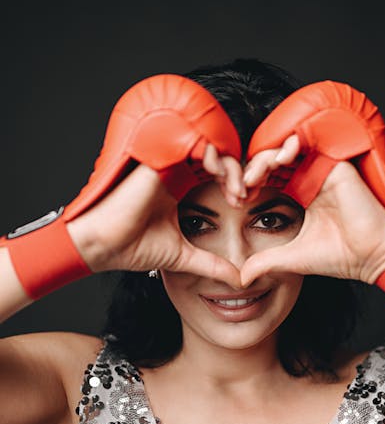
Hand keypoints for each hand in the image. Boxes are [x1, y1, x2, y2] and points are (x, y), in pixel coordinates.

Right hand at [67, 146, 243, 287]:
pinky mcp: (156, 158)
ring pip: (208, 148)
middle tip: (244, 197)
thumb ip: (211, 265)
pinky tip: (220, 176)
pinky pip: (191, 143)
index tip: (242, 204)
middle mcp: (171, 170)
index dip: (234, 184)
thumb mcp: (184, 256)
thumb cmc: (133, 247)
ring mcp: (164, 162)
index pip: (214, 173)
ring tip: (236, 191)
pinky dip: (212, 155)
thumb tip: (238, 281)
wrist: (102, 245)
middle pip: (216, 158)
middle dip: (237, 174)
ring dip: (229, 166)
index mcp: (177, 186)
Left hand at [240, 137, 384, 285]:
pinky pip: (308, 145)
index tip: (236, 200)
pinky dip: (288, 147)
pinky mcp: (335, 164)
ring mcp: (323, 169)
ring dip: (265, 157)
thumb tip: (242, 278)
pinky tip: (277, 161)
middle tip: (240, 187)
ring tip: (254, 176)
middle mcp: (311, 177)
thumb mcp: (290, 259)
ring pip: (285, 149)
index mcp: (301, 193)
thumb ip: (264, 263)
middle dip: (251, 170)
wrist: (371, 257)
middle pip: (272, 160)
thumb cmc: (338, 257)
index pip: (268, 178)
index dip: (248, 184)